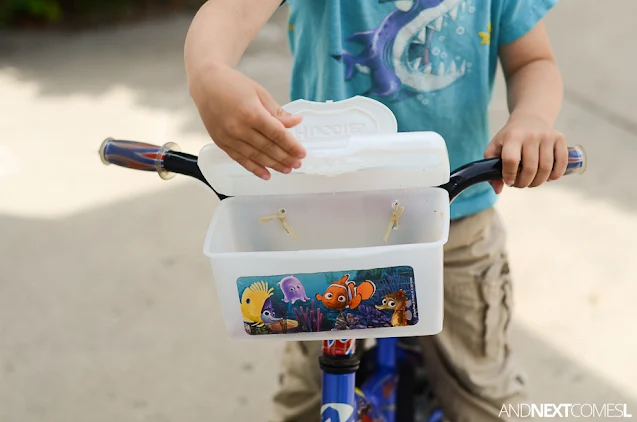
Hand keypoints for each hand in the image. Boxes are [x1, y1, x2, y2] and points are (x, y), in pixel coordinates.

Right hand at [188, 64, 305, 179]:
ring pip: (255, 156)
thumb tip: (296, 122)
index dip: (291, 145)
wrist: (207, 84)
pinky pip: (240, 160)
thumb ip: (277, 112)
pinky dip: (254, 169)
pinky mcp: (221, 143)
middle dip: (285, 158)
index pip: (277, 134)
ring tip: (287, 170)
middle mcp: (239, 128)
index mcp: (251, 113)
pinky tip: (266, 175)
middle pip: (268, 147)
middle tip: (298, 163)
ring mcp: (229, 137)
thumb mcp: (260, 93)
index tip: (302, 152)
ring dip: (273, 165)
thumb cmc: (234, 85)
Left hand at [484, 115, 567, 193]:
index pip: (511, 160)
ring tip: (531, 182)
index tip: (509, 181)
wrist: (529, 119)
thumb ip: (491, 168)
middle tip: (520, 184)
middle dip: (524, 183)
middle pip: (530, 168)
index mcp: (512, 137)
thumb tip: (498, 190)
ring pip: (546, 168)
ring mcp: (547, 136)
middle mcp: (531, 135)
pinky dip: (555, 175)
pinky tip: (548, 177)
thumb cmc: (509, 138)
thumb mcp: (495, 148)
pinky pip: (561, 162)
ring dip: (538, 182)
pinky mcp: (559, 138)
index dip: (509, 176)